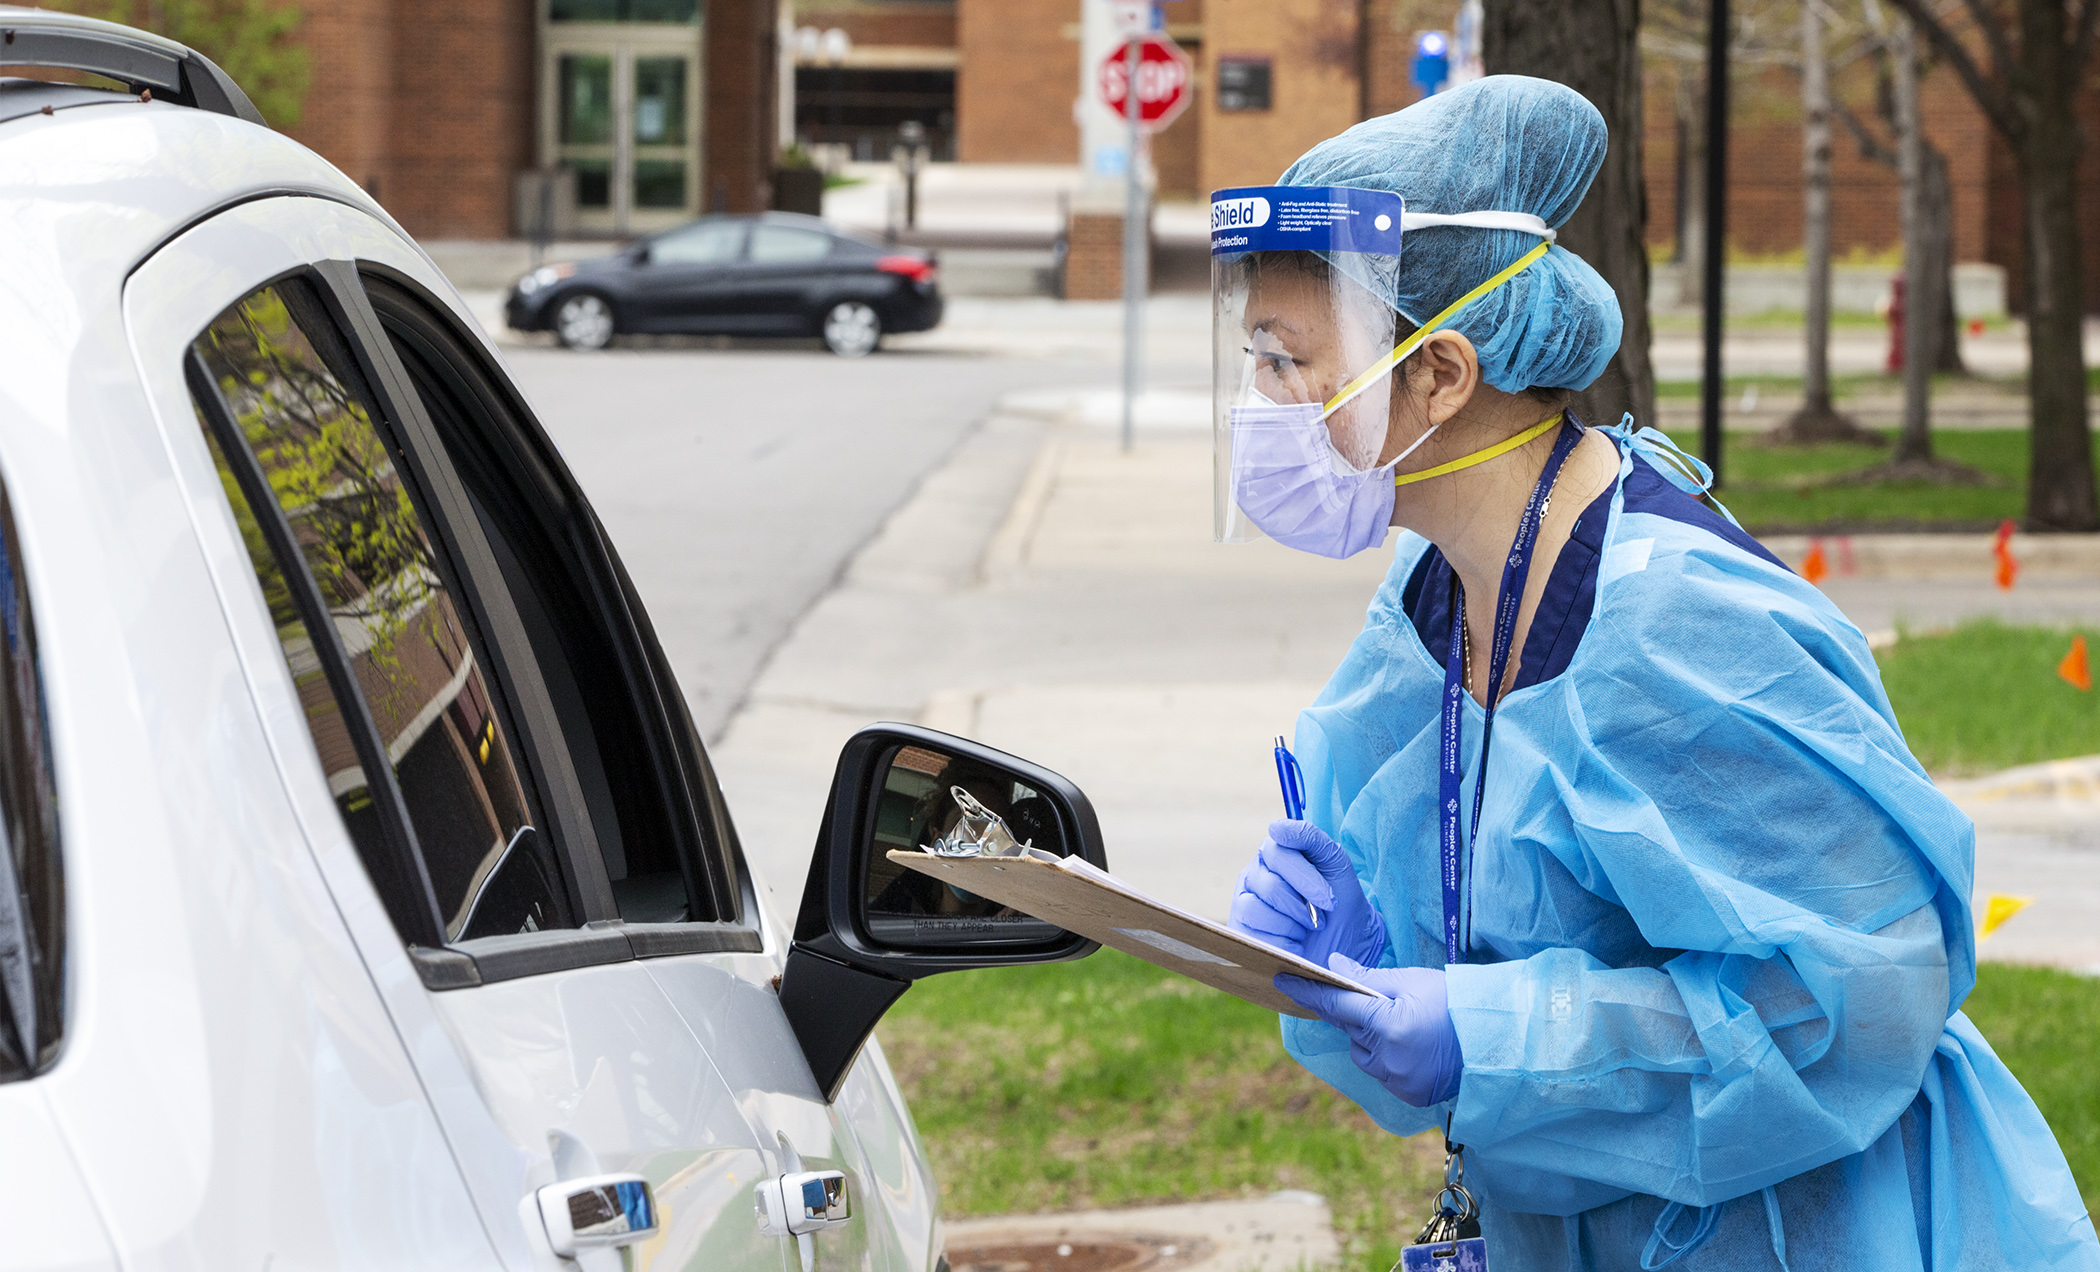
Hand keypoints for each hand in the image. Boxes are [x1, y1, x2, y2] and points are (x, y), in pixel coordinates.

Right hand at [1229, 820, 1389, 969]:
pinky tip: (1296, 945)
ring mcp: (1244, 902)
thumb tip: (1275, 827)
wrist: (1345, 948)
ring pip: (1255, 909)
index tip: (1330, 900)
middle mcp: (1255, 874)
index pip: (1278, 851)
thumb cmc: (1340, 904)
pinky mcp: (1241, 931)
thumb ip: (1312, 839)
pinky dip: (1282, 943)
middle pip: (1270, 885)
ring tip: (1306, 931)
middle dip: (1303, 907)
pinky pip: (1252, 935)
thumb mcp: (1336, 866)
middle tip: (1322, 920)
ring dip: (1291, 925)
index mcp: (1276, 853)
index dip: (1305, 878)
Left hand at [1276, 955, 1461, 1107]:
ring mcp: (1398, 1081)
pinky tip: (1415, 1048)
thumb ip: (1367, 979)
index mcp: (1387, 1026)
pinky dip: (1390, 1060)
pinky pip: (1383, 1073)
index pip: (1335, 1004)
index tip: (1282, 979)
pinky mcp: (1409, 1096)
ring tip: (1409, 1028)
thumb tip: (1333, 965)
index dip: (1308, 991)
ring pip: (1365, 1055)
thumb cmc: (1455, 1003)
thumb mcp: (1412, 981)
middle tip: (1388, 1006)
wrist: (1498, 1041)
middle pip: (1351, 1033)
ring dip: (1373, 1041)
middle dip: (1359, 1018)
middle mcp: (1387, 1059)